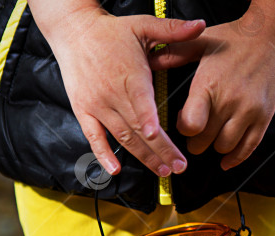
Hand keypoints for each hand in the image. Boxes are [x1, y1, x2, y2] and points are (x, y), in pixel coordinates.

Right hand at [30, 0, 205, 175]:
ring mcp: (97, 104)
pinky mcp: (84, 111)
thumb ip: (173, 30)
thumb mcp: (143, 25)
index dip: (147, 120)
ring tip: (162, 172)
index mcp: (130, 74)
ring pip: (122, 137)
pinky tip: (114, 170)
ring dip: (142, 157)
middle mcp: (112, 93)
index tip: (156, 136)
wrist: (73, 30)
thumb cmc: (111, 31)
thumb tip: (201, 25)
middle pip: (137, 128)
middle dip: (159, 150)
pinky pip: (93, 137)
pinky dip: (103, 154)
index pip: (140, 102)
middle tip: (178, 167)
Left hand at [149, 0, 274, 169]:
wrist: (273, 35)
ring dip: (214, 147)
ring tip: (212, 139)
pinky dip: (236, 158)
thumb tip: (151, 60)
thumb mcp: (200, 42)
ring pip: (225, 147)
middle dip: (196, 141)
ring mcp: (249, 112)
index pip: (191, 125)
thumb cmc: (236, 37)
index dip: (183, 129)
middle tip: (195, 134)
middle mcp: (229, 101)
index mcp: (209, 85)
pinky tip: (227, 160)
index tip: (184, 123)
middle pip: (205, 141)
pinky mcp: (264, 117)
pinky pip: (249, 147)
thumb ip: (175, 54)